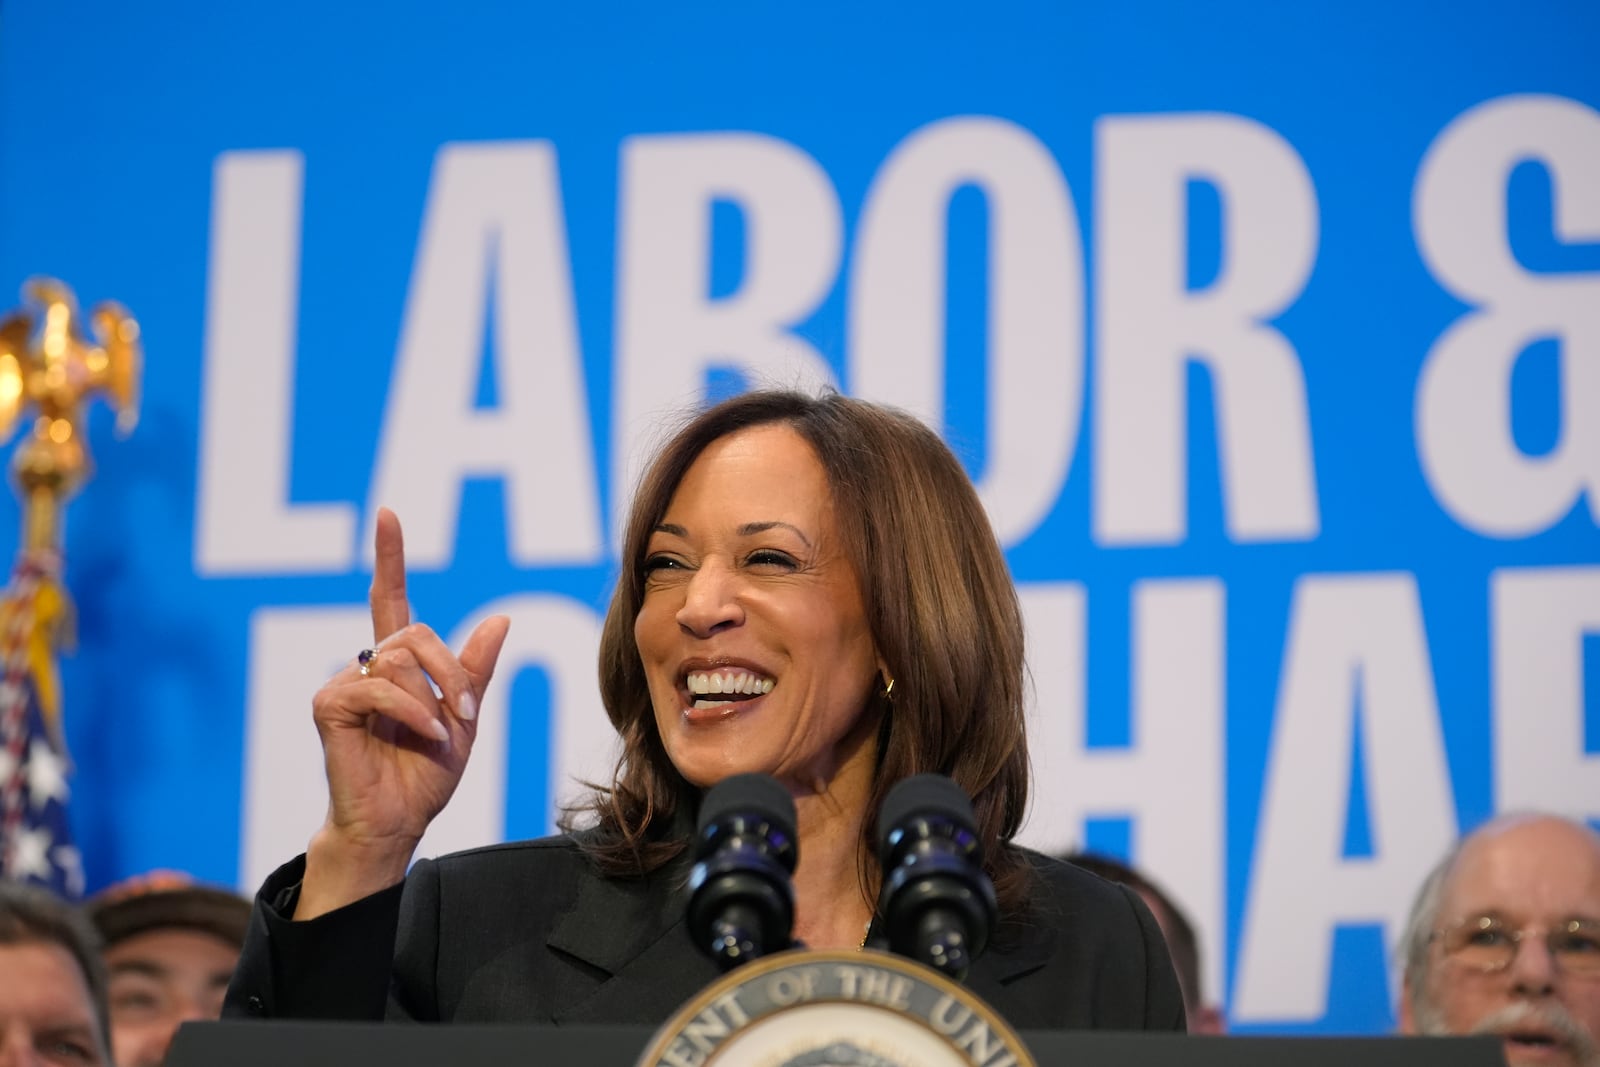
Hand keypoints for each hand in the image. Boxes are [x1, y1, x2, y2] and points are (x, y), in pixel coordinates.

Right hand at [297, 507, 509, 918]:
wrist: (398, 823)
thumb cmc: (424, 776)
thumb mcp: (464, 719)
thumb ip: (475, 671)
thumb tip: (501, 618)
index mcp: (397, 665)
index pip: (390, 599)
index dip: (389, 558)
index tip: (387, 514)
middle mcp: (366, 666)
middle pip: (416, 631)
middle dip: (452, 672)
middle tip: (467, 716)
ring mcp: (343, 683)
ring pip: (401, 658)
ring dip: (435, 699)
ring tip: (440, 735)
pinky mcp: (327, 705)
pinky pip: (380, 687)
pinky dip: (412, 713)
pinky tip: (422, 737)